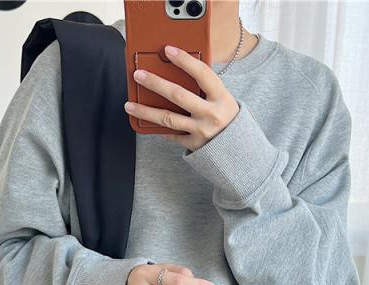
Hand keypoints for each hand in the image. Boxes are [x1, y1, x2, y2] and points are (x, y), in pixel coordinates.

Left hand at [124, 45, 239, 151]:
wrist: (239, 149)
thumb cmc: (227, 117)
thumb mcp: (223, 99)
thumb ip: (205, 88)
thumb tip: (176, 72)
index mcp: (221, 97)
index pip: (201, 73)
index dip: (184, 60)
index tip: (168, 50)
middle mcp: (211, 114)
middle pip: (178, 95)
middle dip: (155, 83)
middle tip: (138, 75)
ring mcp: (202, 131)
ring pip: (168, 119)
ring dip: (145, 111)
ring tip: (129, 105)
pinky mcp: (194, 145)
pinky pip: (172, 135)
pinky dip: (160, 129)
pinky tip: (147, 123)